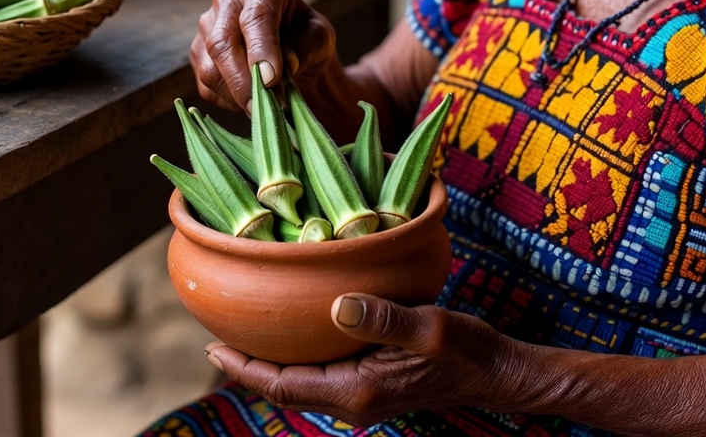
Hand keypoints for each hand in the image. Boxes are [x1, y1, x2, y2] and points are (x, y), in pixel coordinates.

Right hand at [190, 0, 336, 113]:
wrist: (290, 45)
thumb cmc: (307, 36)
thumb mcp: (320, 38)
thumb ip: (306, 48)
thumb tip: (286, 65)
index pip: (256, 17)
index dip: (262, 50)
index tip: (271, 80)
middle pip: (222, 43)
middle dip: (243, 82)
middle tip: (265, 108)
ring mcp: (207, 25)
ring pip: (209, 68)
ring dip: (237, 96)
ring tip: (266, 106)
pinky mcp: (198, 52)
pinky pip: (205, 84)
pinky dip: (229, 101)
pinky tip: (251, 100)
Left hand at [203, 294, 515, 426]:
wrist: (493, 371)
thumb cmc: (463, 348)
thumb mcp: (426, 327)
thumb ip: (381, 318)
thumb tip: (335, 306)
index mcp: (356, 391)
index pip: (284, 386)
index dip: (244, 369)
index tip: (211, 347)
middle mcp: (352, 400)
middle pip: (285, 387)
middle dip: (248, 365)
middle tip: (215, 334)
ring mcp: (362, 394)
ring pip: (301, 381)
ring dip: (272, 361)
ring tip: (245, 331)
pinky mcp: (372, 382)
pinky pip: (322, 372)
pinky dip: (299, 355)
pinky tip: (295, 330)